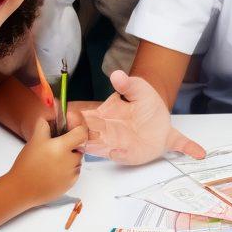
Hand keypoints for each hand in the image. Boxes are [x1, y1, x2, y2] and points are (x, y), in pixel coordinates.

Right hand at [8, 118, 85, 205]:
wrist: (21, 189)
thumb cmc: (27, 164)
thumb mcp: (35, 140)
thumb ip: (44, 125)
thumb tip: (49, 117)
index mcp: (63, 147)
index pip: (82, 132)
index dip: (77, 128)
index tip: (69, 129)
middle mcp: (70, 161)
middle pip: (80, 146)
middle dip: (71, 144)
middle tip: (57, 146)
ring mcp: (71, 174)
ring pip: (77, 160)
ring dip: (69, 157)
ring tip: (52, 160)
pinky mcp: (69, 185)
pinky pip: (74, 172)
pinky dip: (67, 169)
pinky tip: (54, 170)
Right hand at [80, 71, 204, 165]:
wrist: (163, 126)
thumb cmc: (147, 107)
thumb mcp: (140, 90)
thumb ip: (128, 84)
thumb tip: (116, 74)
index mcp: (104, 114)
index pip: (83, 116)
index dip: (74, 116)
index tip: (68, 113)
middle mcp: (105, 131)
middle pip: (84, 133)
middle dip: (76, 131)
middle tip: (73, 127)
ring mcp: (115, 144)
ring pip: (96, 147)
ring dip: (90, 146)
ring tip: (89, 141)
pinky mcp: (128, 154)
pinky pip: (118, 157)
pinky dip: (116, 155)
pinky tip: (116, 150)